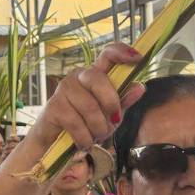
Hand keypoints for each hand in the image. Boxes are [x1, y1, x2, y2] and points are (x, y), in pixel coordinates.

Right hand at [28, 43, 145, 151]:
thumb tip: (140, 87)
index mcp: (95, 74)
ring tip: (95, 136)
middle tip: (112, 122)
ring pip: (90, 107)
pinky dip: (85, 137)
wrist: (54, 141)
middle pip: (98, 79)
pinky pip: (76, 123)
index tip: (138, 57)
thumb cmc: (85, 123)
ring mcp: (64, 89)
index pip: (108, 54)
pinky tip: (84, 142)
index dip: (122, 52)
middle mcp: (78, 76)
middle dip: (110, 104)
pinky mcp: (54, 106)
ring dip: (98, 128)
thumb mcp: (109, 115)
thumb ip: (123, 101)